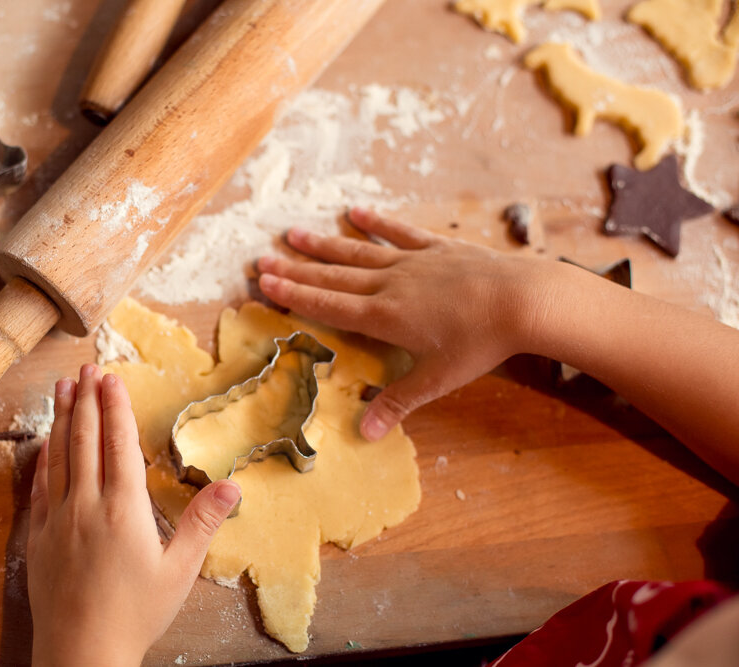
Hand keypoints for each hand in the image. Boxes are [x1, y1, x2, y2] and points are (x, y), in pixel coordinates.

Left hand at [27, 365, 241, 666]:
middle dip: (87, 400)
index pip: (119, 444)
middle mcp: (87, 505)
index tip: (111, 377)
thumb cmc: (136, 614)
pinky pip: (40, 487)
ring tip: (62, 388)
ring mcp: (57, 520)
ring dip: (62, 419)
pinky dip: (44, 459)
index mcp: (124, 509)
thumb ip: (202, 523)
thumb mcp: (179, 571)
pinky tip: (46, 444)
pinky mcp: (38, 538)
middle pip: (86, 440)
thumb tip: (232, 486)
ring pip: (59, 456)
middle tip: (84, 368)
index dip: (116, 407)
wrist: (82, 653)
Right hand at [257, 208, 554, 440]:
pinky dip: (376, 223)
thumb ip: (398, 402)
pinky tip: (354, 212)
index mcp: (385, 316)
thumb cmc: (480, 342)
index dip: (295, 295)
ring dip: (324, 245)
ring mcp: (412, 262)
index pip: (329, 306)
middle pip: (334, 277)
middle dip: (296, 270)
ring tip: (293, 234)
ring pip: (358, 252)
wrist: (524, 299)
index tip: (266, 283)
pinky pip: (399, 233)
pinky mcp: (437, 248)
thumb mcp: (437, 379)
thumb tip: (365, 435)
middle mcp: (390, 284)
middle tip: (262, 259)